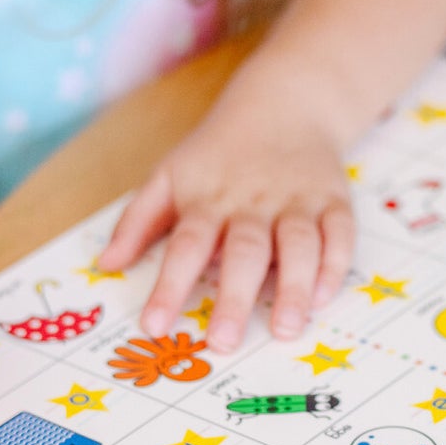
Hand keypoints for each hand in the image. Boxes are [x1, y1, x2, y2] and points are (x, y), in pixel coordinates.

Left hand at [97, 100, 355, 352]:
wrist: (284, 102)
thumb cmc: (219, 152)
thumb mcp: (170, 174)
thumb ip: (138, 220)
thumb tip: (106, 265)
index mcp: (208, 199)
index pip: (186, 245)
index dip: (169, 286)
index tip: (155, 326)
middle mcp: (253, 202)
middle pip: (245, 251)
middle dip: (235, 297)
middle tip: (224, 342)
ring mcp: (297, 201)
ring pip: (298, 245)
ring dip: (292, 287)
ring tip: (284, 329)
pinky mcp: (333, 200)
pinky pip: (339, 234)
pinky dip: (335, 266)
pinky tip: (322, 298)